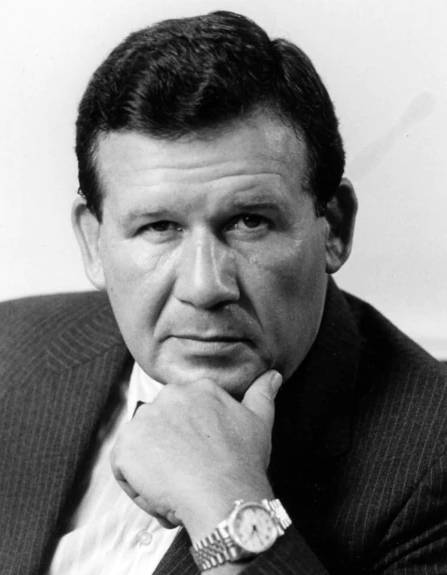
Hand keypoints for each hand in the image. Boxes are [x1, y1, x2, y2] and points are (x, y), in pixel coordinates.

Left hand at [110, 369, 282, 539]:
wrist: (225, 498)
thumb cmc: (243, 463)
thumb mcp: (259, 422)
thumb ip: (262, 393)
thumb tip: (273, 375)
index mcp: (196, 388)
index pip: (181, 411)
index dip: (190, 440)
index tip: (202, 457)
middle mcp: (167, 396)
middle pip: (159, 428)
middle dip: (169, 452)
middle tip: (191, 474)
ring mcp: (144, 421)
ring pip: (141, 448)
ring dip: (153, 469)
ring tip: (179, 487)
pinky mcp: (125, 448)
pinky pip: (124, 469)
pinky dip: (138, 486)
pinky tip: (163, 494)